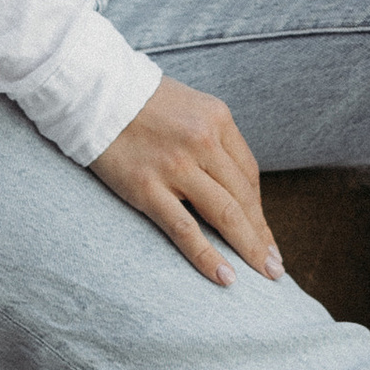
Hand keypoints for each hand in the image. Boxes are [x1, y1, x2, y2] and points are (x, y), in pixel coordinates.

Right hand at [93, 76, 281, 288]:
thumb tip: (230, 180)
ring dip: (248, 248)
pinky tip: (226, 277)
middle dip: (262, 235)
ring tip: (264, 274)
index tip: (264, 233)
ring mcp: (176, 166)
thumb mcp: (190, 107)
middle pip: (243, 197)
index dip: (259, 209)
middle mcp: (203, 142)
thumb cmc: (142, 101)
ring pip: (224, 214)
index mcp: (217, 119)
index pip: (248, 173)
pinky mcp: (147, 188)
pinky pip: (184, 229)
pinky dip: (208, 256)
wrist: (93, 92)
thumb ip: (211, 137)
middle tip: (275, 266)